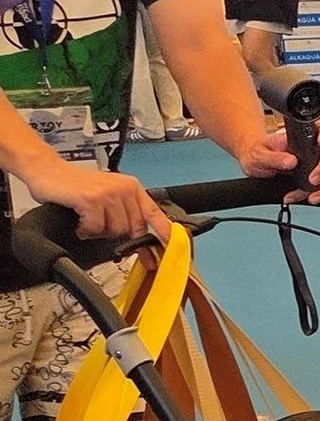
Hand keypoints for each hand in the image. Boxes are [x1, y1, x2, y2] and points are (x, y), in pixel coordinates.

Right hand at [25, 160, 170, 240]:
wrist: (46, 170)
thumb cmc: (76, 186)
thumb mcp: (108, 197)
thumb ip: (127, 215)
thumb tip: (142, 243)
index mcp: (132, 188)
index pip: (156, 214)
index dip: (166, 234)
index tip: (173, 250)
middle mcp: (124, 189)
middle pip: (134, 229)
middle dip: (118, 235)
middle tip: (100, 227)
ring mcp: (108, 193)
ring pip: (116, 231)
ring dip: (99, 231)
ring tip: (88, 220)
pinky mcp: (91, 199)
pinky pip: (96, 228)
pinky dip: (86, 230)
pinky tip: (79, 221)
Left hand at [237, 120, 319, 204]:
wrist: (254, 165)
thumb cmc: (257, 153)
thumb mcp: (259, 153)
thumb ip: (274, 156)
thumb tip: (291, 161)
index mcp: (300, 136)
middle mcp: (311, 150)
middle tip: (313, 179)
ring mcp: (313, 165)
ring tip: (311, 197)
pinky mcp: (312, 180)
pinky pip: (318, 189)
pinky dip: (308, 195)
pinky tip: (292, 197)